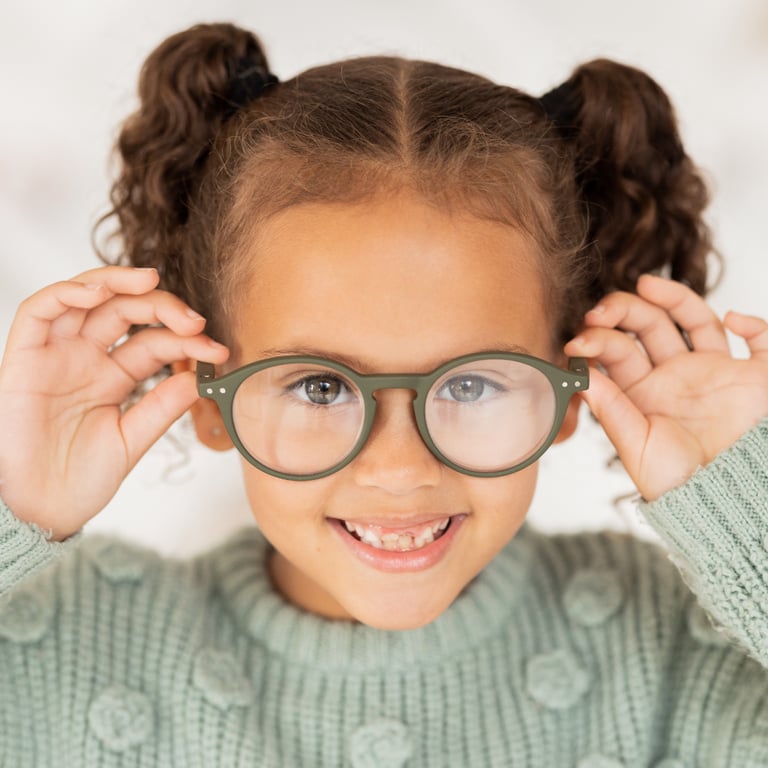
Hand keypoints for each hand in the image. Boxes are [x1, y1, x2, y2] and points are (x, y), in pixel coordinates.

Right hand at [0, 266, 229, 539]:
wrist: (41, 511)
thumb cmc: (80, 479)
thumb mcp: (132, 439)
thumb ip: (162, 407)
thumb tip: (199, 376)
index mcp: (115, 376)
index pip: (154, 342)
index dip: (186, 340)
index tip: (217, 350)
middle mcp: (86, 358)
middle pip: (125, 311)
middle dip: (162, 306)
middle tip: (193, 319)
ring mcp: (56, 355)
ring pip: (84, 298)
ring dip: (116, 282)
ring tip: (149, 280)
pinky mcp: (23, 358)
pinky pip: (39, 312)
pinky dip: (66, 294)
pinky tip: (98, 292)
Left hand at [563, 274, 767, 499]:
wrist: (729, 502)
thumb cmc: (680, 483)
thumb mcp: (638, 447)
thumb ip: (612, 410)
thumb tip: (581, 374)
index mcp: (642, 390)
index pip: (616, 351)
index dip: (595, 341)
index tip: (576, 343)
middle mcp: (675, 374)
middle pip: (647, 326)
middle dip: (622, 311)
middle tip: (600, 310)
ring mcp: (715, 370)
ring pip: (694, 319)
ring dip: (673, 298)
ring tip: (645, 283)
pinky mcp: (756, 376)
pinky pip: (760, 340)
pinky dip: (753, 322)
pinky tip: (734, 318)